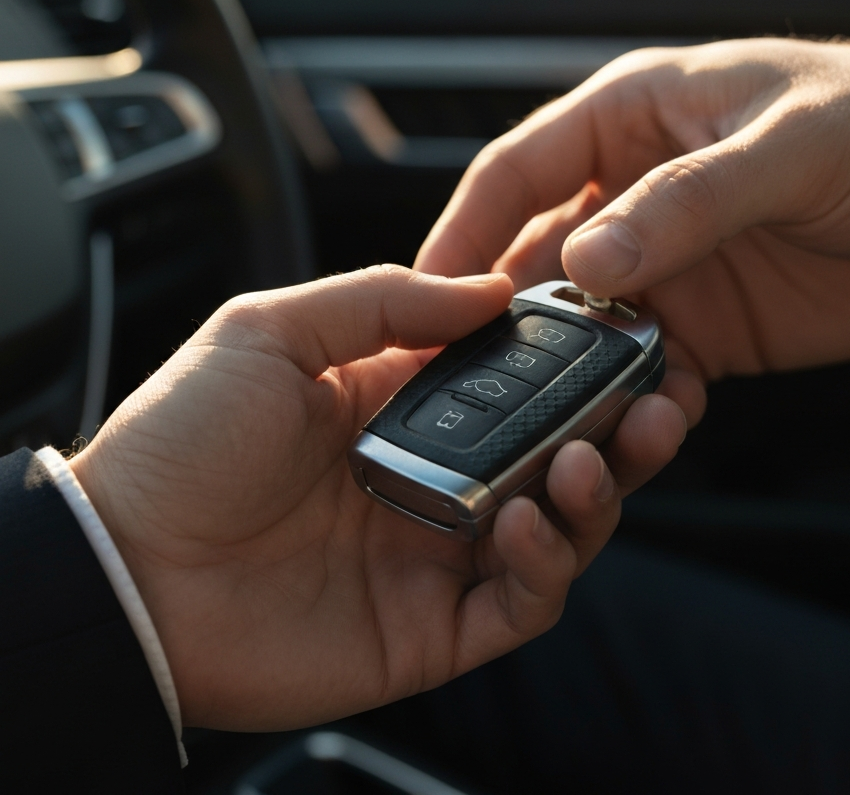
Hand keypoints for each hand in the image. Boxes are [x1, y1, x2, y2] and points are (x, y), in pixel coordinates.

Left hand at [69, 267, 683, 730]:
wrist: (124, 565)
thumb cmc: (183, 440)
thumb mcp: (275, 329)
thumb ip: (387, 302)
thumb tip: (490, 288)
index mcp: (407, 405)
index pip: (521, 382)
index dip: (579, 364)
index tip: (625, 336)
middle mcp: (439, 476)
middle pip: (561, 456)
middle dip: (621, 433)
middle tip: (658, 406)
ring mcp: (440, 552)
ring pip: (559, 529)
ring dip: (596, 496)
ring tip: (586, 463)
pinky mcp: (433, 627)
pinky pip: (520, 603)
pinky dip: (544, 566)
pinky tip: (523, 525)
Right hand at [415, 39, 849, 387]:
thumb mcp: (793, 147)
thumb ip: (690, 202)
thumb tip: (588, 258)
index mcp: (632, 120)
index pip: (517, 170)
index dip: (462, 229)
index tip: (422, 290)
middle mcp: (633, 195)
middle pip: (535, 258)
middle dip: (499, 318)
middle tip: (466, 379)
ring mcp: (667, 266)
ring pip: (582, 326)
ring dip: (562, 371)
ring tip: (545, 418)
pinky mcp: (706, 326)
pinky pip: (644, 370)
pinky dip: (630, 401)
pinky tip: (634, 425)